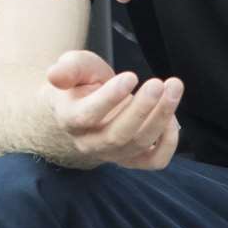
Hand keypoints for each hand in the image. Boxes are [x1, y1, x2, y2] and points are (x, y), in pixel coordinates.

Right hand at [44, 50, 180, 169]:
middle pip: (117, 135)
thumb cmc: (80, 83)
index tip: (131, 76)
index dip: (110, 98)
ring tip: (173, 87)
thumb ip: (68, 68)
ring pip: (138, 144)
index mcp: (70, 119)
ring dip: (161, 116)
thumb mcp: (74, 67)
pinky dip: (169, 142)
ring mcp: (112, 155)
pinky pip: (155, 160)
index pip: (87, 116)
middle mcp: (89, 143)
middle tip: (158, 83)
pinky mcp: (133, 159)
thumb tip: (54, 75)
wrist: (85, 108)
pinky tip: (172, 116)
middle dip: (142, 109)